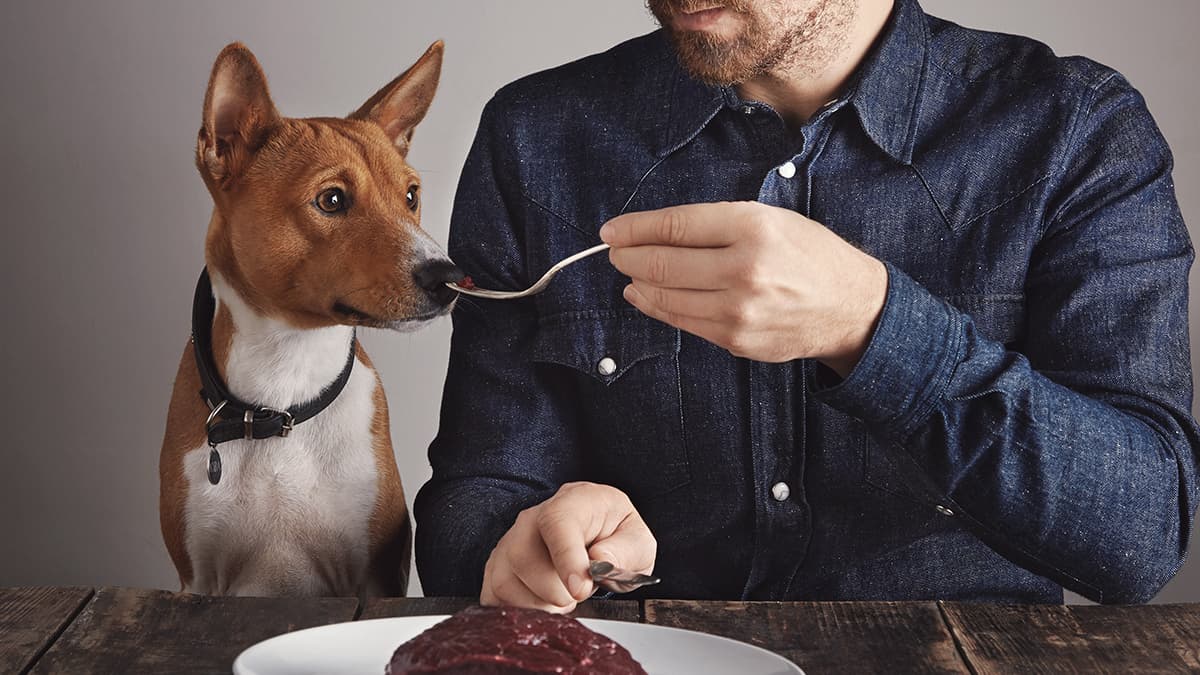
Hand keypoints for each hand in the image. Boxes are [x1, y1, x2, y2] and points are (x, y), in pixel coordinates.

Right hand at [481, 482, 655, 612]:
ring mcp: (510, 542)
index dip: (566, 559)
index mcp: (574, 502)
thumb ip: (626, 550)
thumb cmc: (614, 535)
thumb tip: (601, 559)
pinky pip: (494, 596)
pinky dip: (519, 610)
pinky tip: (543, 603)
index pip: (557, 523)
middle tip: (578, 594)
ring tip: (562, 597)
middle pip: (524, 557)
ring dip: (539, 604)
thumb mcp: (637, 540)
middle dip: (555, 592)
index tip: (581, 589)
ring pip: (506, 581)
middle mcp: (533, 518)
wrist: (595, 535)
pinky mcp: (497, 566)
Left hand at [600, 201, 886, 375]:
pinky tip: (646, 296)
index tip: (612, 230)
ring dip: (638, 283)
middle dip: (628, 256)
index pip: (675, 225)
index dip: (635, 228)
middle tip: (616, 251)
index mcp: (753, 227)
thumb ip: (717, 223)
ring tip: (629, 273)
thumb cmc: (809, 255)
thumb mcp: (771, 218)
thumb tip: (657, 230)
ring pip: (665, 296)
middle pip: (662, 263)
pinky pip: (682, 321)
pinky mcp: (735, 339)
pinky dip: (656, 307)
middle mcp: (743, 269)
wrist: (851, 307)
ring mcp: (738, 309)